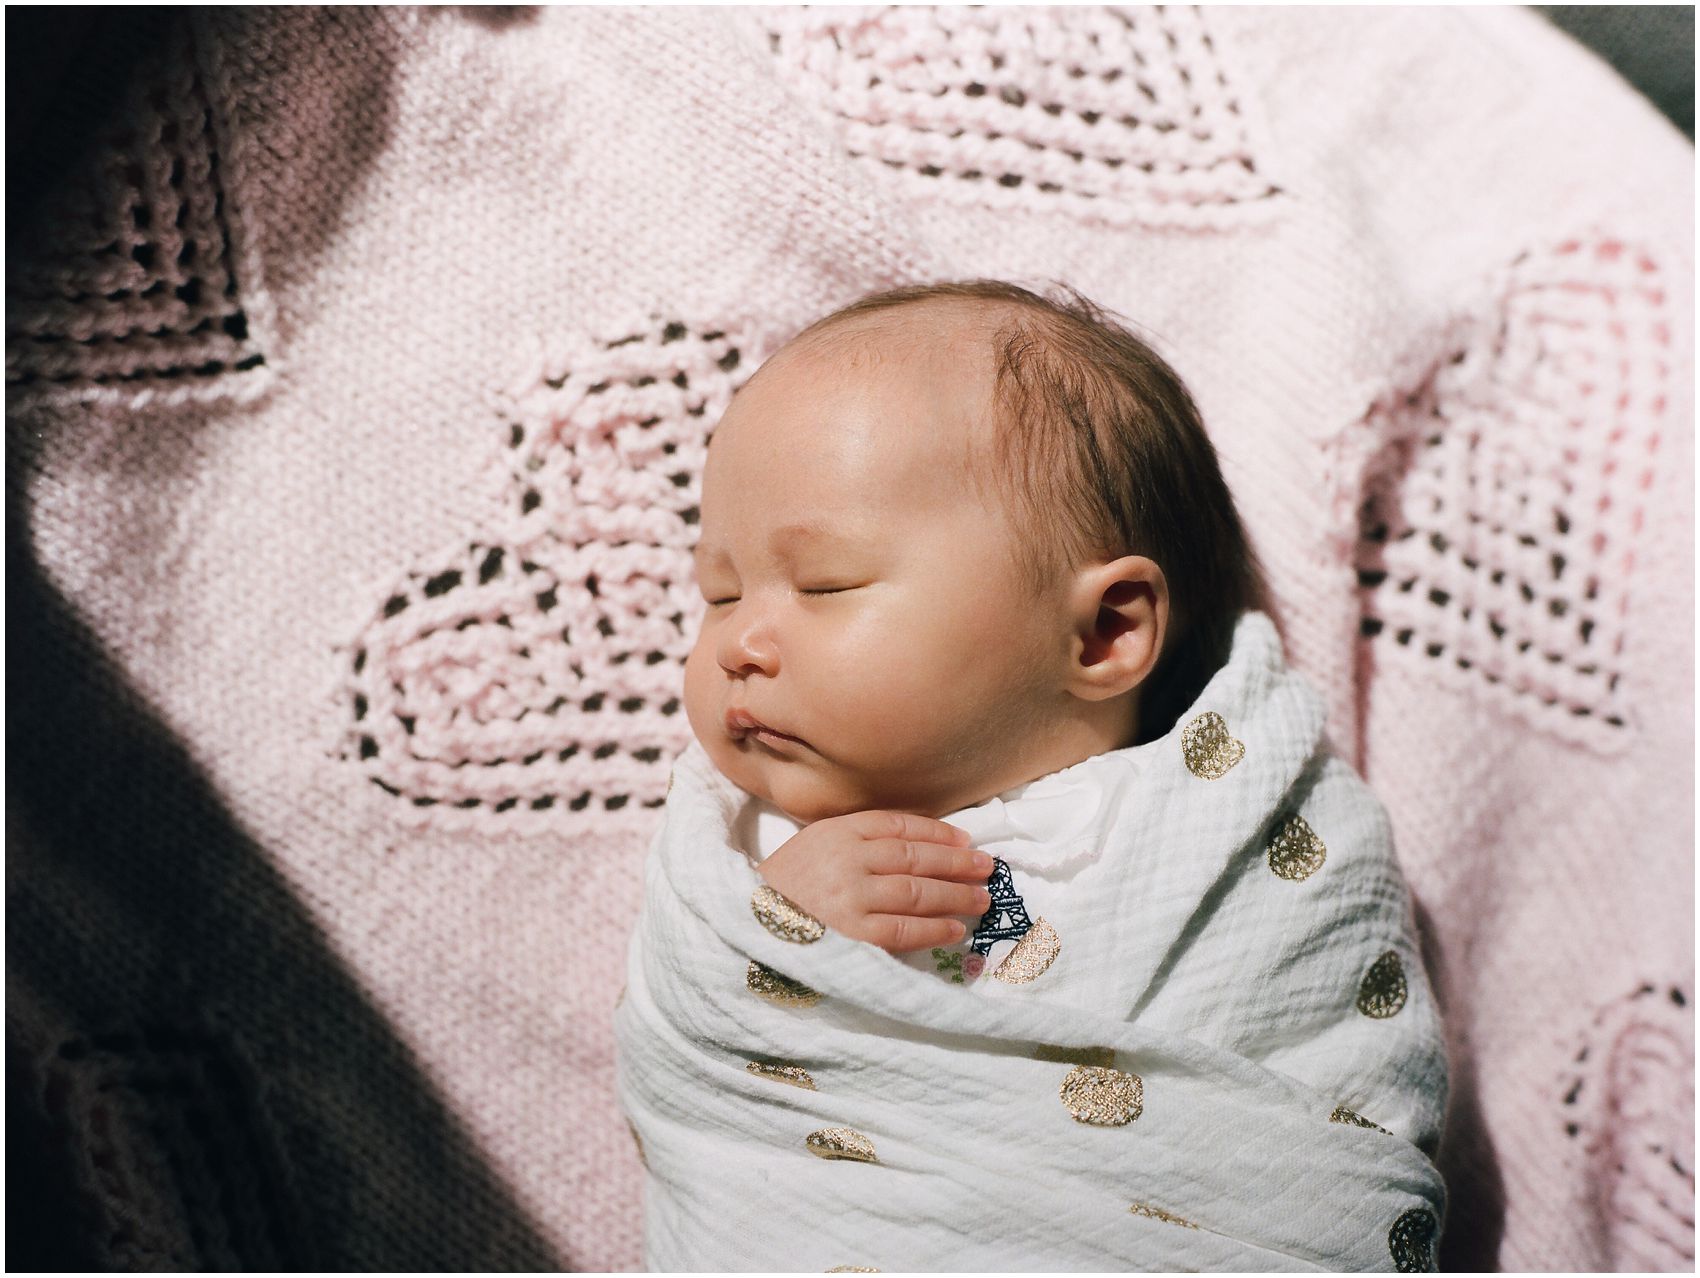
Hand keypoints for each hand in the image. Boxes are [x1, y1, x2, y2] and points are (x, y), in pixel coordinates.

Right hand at [757, 810, 993, 952]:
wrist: (744, 923)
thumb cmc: (785, 884)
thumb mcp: (816, 844)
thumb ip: (858, 839)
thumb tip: (920, 846)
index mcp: (838, 830)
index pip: (898, 825)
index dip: (937, 833)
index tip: (965, 841)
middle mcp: (846, 859)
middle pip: (914, 857)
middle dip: (956, 863)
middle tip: (987, 867)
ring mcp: (849, 897)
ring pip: (915, 892)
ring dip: (954, 895)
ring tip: (981, 898)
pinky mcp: (850, 935)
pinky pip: (901, 930)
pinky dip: (932, 929)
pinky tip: (954, 929)